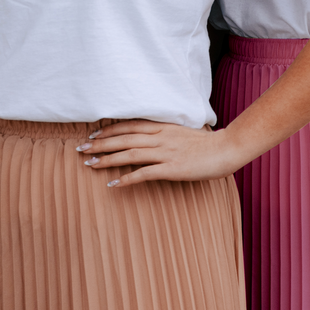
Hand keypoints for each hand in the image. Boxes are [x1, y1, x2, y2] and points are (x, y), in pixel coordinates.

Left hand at [77, 119, 238, 185]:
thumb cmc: (208, 143)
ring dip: (107, 158)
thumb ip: (166, 134)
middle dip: (100, 143)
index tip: (93, 134)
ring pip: (129, 153)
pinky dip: (126, 178)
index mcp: (163, 126)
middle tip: (81, 148)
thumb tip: (151, 138)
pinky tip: (113, 183)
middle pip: (124, 137)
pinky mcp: (172, 168)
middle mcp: (161, 136)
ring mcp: (166, 152)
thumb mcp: (184, 132)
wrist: (227, 149)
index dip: (109, 129)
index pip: (129, 125)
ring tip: (89, 163)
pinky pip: (144, 173)